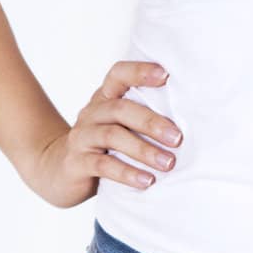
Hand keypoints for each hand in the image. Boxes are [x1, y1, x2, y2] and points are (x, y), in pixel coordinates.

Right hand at [28, 60, 182, 209]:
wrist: (58, 171)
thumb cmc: (103, 146)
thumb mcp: (120, 126)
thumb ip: (142, 117)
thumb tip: (194, 119)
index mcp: (105, 98)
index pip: (119, 74)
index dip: (140, 71)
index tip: (167, 75)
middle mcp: (92, 113)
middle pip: (120, 109)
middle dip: (152, 122)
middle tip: (178, 138)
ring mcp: (81, 137)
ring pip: (112, 136)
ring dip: (143, 150)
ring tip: (168, 164)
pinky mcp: (76, 162)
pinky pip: (102, 165)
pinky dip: (127, 173)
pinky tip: (146, 181)